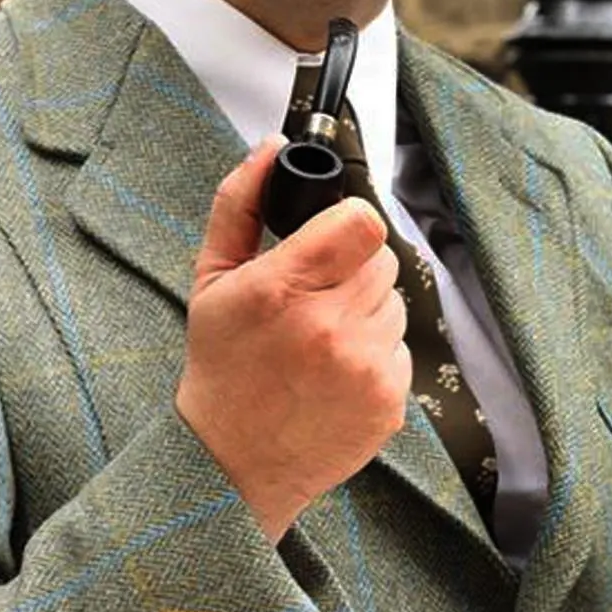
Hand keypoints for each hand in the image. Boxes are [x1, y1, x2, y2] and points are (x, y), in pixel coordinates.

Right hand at [176, 136, 410, 541]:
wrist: (233, 463)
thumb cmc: (222, 366)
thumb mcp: (212, 279)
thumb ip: (238, 204)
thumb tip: (270, 148)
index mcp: (283, 289)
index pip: (362, 223)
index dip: (350, 222)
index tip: (332, 235)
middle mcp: (330, 328)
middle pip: (380, 258)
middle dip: (351, 267)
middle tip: (315, 295)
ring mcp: (365, 368)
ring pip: (394, 302)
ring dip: (365, 310)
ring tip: (320, 337)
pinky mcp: (390, 401)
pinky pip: (400, 347)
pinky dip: (374, 351)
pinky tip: (334, 370)